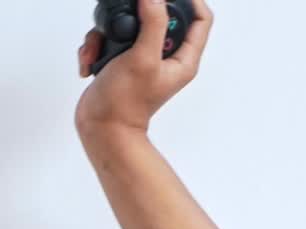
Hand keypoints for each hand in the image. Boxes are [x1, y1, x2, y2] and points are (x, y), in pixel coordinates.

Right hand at [75, 0, 213, 135]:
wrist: (102, 126)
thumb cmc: (127, 103)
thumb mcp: (143, 58)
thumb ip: (152, 25)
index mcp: (183, 59)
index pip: (200, 20)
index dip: (190, 0)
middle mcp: (167, 57)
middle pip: (158, 17)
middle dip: (133, 16)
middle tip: (123, 25)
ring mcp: (143, 58)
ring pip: (129, 26)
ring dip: (107, 34)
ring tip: (100, 53)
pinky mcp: (122, 60)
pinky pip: (109, 39)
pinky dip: (96, 47)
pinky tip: (92, 63)